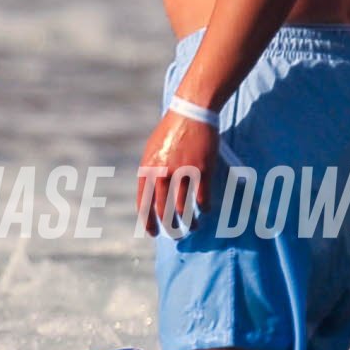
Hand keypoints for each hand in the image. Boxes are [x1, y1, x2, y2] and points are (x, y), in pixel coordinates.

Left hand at [138, 109, 224, 236]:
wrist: (190, 113)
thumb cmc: (171, 132)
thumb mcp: (152, 152)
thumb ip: (150, 172)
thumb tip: (150, 195)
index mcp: (147, 170)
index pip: (144, 204)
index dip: (148, 221)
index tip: (153, 233)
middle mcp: (162, 173)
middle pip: (163, 209)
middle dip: (168, 226)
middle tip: (175, 236)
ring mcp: (182, 172)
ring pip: (183, 207)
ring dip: (188, 221)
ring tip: (192, 227)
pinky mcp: (202, 170)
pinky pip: (202, 197)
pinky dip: (204, 207)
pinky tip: (205, 211)